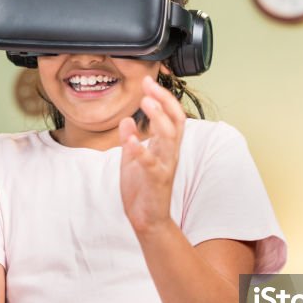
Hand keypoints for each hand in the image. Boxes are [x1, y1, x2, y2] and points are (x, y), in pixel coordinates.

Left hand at [119, 76, 185, 233]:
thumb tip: (127, 120)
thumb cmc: (142, 189)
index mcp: (166, 146)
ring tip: (146, 102)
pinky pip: (151, 163)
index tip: (148, 82)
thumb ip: (130, 139)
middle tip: (148, 86)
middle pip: (176, 120)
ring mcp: (165, 166)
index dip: (162, 97)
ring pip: (170, 137)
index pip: (172, 115)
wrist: (146, 219)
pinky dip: (141, 151)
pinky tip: (130, 141)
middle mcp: (170, 153)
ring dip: (158, 118)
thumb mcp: (131, 160)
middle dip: (164, 101)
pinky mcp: (156, 181)